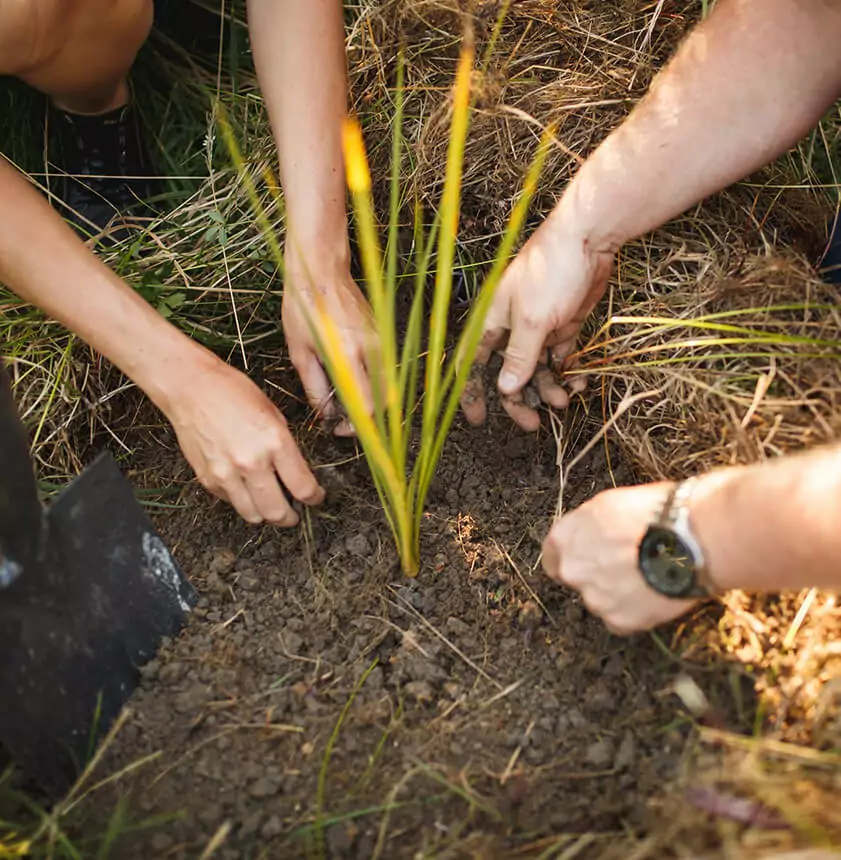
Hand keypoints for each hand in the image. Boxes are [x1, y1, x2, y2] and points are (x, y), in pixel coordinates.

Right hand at [165, 357, 324, 525]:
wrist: (191, 388)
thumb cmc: (232, 392)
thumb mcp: (274, 414)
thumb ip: (286, 447)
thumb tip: (297, 474)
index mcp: (274, 442)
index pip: (303, 487)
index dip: (314, 498)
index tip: (315, 498)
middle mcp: (251, 462)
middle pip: (277, 512)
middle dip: (290, 518)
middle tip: (294, 514)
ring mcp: (227, 474)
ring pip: (253, 515)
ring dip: (265, 515)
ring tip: (270, 507)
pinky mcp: (207, 479)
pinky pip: (231, 502)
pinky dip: (241, 501)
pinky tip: (245, 488)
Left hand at [282, 247, 374, 435]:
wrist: (321, 270)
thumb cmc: (304, 307)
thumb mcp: (300, 351)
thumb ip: (315, 387)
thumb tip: (324, 413)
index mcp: (347, 356)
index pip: (367, 405)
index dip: (357, 425)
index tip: (342, 428)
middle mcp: (370, 350)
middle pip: (385, 400)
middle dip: (370, 417)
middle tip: (348, 421)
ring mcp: (380, 341)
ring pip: (388, 386)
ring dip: (373, 400)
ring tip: (348, 401)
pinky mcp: (382, 334)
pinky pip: (386, 368)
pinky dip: (374, 383)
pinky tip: (354, 380)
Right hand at [460, 216, 612, 430]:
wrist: (589, 239)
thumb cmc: (550, 270)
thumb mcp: (533, 319)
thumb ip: (519, 356)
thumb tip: (505, 388)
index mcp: (492, 321)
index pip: (472, 362)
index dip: (471, 391)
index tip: (477, 418)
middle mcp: (511, 327)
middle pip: (508, 373)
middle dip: (518, 400)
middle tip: (532, 424)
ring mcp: (537, 327)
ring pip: (536, 369)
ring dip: (547, 388)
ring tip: (563, 400)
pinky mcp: (562, 325)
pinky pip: (559, 358)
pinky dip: (566, 372)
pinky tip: (577, 383)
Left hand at [542, 483, 698, 634]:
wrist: (691, 537)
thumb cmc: (655, 510)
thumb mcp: (611, 504)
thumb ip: (591, 525)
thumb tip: (594, 535)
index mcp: (565, 537)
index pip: (553, 554)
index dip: (571, 555)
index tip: (584, 557)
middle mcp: (572, 569)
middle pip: (576, 578)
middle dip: (595, 574)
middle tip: (624, 567)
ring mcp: (594, 598)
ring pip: (600, 600)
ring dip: (617, 594)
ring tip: (648, 578)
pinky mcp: (619, 621)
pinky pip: (621, 621)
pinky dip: (634, 612)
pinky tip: (654, 595)